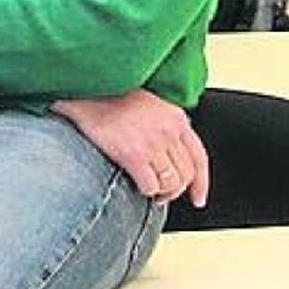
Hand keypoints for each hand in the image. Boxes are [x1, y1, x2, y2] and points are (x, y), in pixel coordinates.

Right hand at [52, 88, 208, 206]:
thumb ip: (165, 126)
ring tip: (148, 190)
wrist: (87, 90)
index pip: (199, 158)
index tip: (197, 198)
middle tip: (162, 195)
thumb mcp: (151, 105)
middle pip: (186, 175)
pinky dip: (145, 191)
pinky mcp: (133, 154)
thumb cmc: (111, 97)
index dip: (200, 184)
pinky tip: (137, 184)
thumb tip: (170, 155)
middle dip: (175, 190)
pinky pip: (150, 185)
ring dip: (160, 192)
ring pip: (170, 183)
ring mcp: (152, 143)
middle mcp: (169, 131)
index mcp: (176, 118)